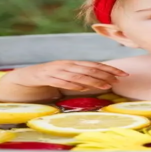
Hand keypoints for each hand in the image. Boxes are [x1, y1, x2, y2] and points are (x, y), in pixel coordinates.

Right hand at [5, 60, 127, 90]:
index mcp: (73, 63)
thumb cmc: (51, 78)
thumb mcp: (68, 75)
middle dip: (105, 74)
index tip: (123, 74)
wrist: (26, 77)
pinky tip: (82, 88)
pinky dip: (72, 84)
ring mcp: (56, 70)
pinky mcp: (46, 77)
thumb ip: (82, 77)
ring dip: (93, 81)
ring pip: (77, 75)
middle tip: (118, 80)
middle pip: (89, 69)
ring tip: (105, 86)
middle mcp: (67, 65)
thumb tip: (101, 82)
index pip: (95, 65)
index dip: (110, 69)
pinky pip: (61, 81)